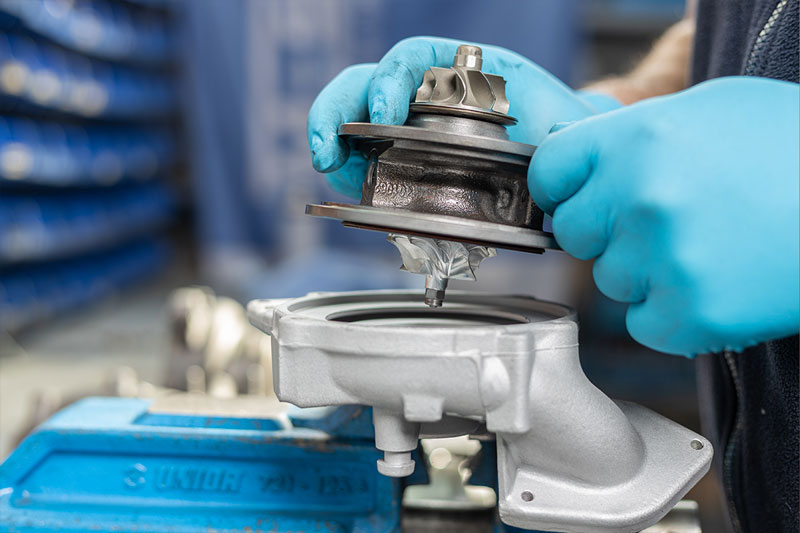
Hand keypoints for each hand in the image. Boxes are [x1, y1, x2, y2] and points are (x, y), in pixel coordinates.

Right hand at [307, 36, 617, 196]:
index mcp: (462, 68)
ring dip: (332, 140)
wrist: (555, 149)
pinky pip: (362, 154)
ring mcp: (407, 121)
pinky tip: (347, 185)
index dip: (390, 81)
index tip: (387, 116)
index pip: (412, 57)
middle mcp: (426, 87)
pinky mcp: (398, 155)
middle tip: (330, 150)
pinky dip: (346, 168)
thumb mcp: (565, 125)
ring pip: (353, 116)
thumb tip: (554, 149)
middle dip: (338, 111)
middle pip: (364, 82)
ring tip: (330, 170)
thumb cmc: (557, 129)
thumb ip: (562, 135)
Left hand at [528, 77, 799, 355]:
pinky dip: (673, 313)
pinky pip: (645, 323)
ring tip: (706, 248)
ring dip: (645, 272)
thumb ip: (632, 133)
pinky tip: (715, 283)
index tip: (578, 196)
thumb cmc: (791, 149)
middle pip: (573, 233)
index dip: (563, 187)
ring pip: (611, 280)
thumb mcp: (708, 110)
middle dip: (606, 231)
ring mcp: (664, 258)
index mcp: (635, 139)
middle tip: (663, 222)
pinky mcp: (692, 313)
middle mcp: (639, 197)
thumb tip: (580, 159)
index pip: (549, 172)